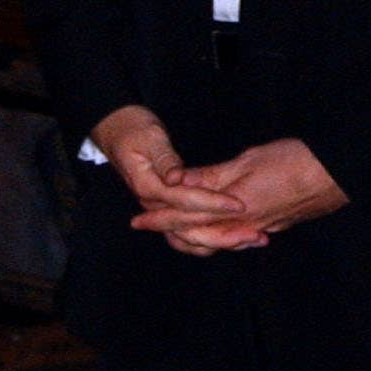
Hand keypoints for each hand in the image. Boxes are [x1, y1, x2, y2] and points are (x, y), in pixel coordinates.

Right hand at [91, 101, 256, 254]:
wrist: (117, 131)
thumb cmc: (134, 130)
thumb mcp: (150, 139)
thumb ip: (165, 160)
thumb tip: (176, 179)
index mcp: (148, 187)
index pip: (184, 201)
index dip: (212, 203)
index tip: (237, 204)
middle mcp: (152, 203)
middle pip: (189, 227)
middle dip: (223, 233)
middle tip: (254, 234)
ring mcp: (159, 207)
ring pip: (190, 235)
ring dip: (222, 240)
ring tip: (252, 239)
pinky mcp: (167, 205)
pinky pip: (190, 228)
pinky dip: (213, 234)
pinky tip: (238, 235)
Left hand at [138, 137, 347, 251]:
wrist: (334, 175)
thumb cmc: (293, 161)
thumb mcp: (246, 160)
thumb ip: (211, 175)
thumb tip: (178, 180)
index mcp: (229, 208)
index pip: (184, 217)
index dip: (158, 219)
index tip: (137, 221)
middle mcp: (240, 227)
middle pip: (195, 237)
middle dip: (169, 232)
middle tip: (148, 227)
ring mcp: (256, 231)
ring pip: (214, 243)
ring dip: (192, 238)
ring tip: (174, 231)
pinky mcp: (270, 229)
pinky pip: (234, 240)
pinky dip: (216, 238)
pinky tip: (212, 232)